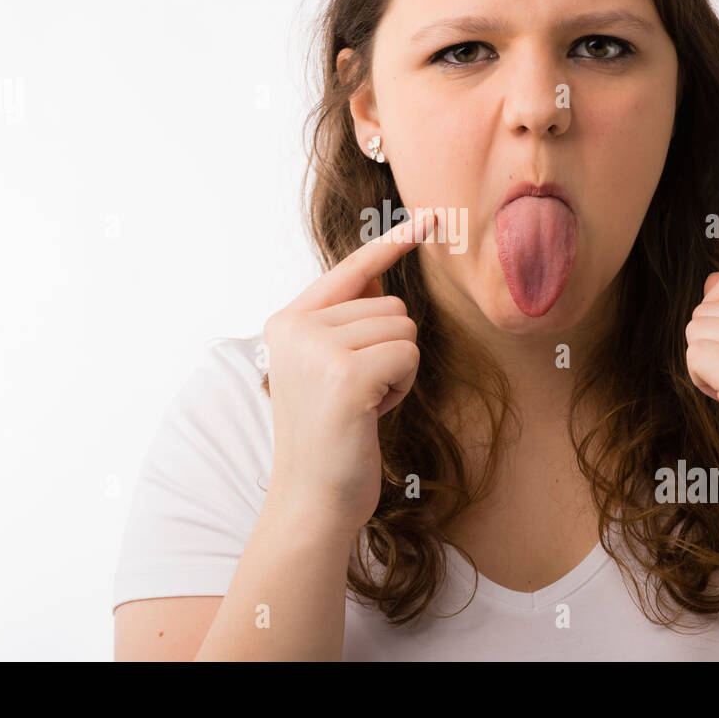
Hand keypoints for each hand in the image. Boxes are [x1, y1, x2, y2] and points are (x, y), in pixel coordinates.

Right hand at [261, 208, 438, 536]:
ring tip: (362, 404)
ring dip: (397, 370)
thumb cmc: (329, 437)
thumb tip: (380, 273)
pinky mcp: (345, 374)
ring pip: (402, 329)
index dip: (393, 242)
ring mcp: (318, 349)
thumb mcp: (328, 368)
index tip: (432, 216)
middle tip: (359, 394)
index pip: (351, 269)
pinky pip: (407, 354)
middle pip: (390, 304)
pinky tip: (371, 413)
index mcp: (287, 321)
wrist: (311, 500)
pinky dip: (401, 386)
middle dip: (390, 350)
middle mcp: (296, 327)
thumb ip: (347, 320)